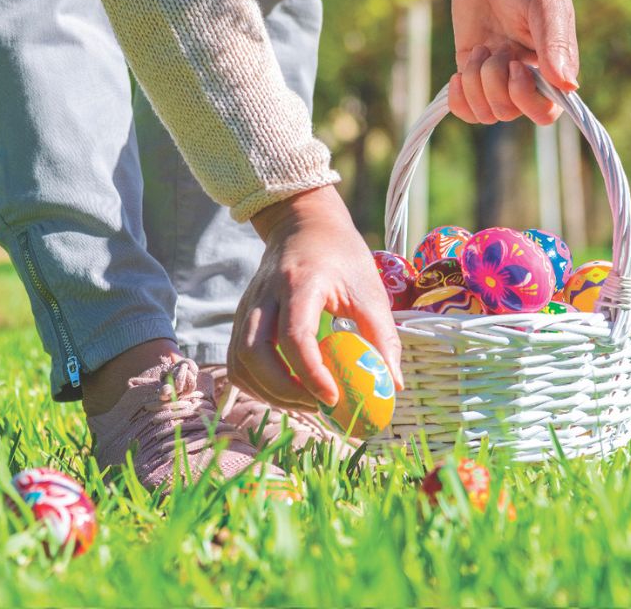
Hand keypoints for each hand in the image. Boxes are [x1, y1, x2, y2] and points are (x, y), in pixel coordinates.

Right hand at [229, 186, 403, 410]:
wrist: (303, 224)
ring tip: (306, 401)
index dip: (311, 374)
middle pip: (255, 354)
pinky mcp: (242, 318)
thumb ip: (382, 337)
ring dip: (269, 392)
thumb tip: (393, 385)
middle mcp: (265, 295)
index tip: (335, 398)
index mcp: (300, 283)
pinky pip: (237, 360)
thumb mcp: (370, 290)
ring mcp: (248, 307)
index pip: (294, 336)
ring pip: (240, 362)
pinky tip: (286, 391)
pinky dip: (257, 384)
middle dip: (284, 391)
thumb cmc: (341, 256)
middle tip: (319, 406)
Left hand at [448, 0, 579, 125]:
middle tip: (496, 49)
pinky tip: (458, 76)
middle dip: (494, 84)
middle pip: (508, 113)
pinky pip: (464, 107)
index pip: (544, 112)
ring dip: (475, 85)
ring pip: (484, 112)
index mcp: (553, 67)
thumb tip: (568, 86)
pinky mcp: (471, 70)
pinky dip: (458, 99)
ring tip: (480, 50)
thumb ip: (555, 43)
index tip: (516, 66)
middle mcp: (526, 77)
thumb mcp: (545, 4)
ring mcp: (497, 76)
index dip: (525, 99)